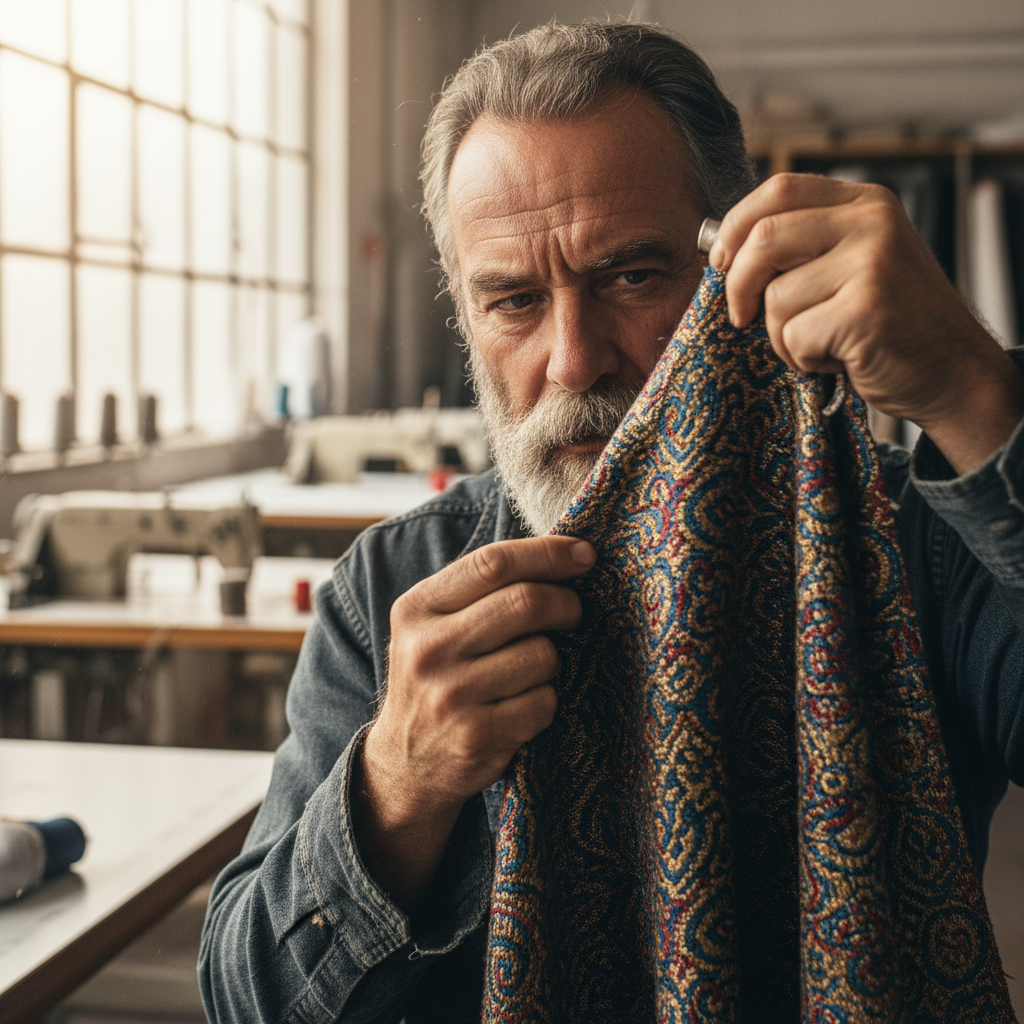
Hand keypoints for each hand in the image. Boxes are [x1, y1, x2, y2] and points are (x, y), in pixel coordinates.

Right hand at [353, 535, 594, 910]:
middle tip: (573, 613)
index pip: (493, 563)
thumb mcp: (433, 625)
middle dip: (566, 604)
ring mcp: (450, 695)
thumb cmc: (437, 677)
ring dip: (552, 661)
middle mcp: (427, 648)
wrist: (404, 764)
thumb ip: (480, 589)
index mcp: (416, 608)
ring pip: (543, 655)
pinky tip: (521, 708)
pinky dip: (545, 702)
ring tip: (531, 672)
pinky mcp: (476, 735)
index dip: (547, 553)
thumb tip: (563, 552)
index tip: (585, 554)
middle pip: (525, 603)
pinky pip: (544, 702)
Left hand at [709, 173, 1023, 473]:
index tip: (720, 262)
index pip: (779, 189)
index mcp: (866, 203)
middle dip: (738, 285)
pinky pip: (794, 335)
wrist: (953, 374)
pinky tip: (838, 359)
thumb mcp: (854, 265)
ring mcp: (872, 263)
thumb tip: (721, 251)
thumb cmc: (892, 325)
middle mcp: (872, 222)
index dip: (736, 225)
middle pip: (765, 237)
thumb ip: (804, 247)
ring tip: (821, 344)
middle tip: (741, 318)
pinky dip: (803, 359)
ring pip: (776, 297)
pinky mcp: (866, 309)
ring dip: (782, 336)